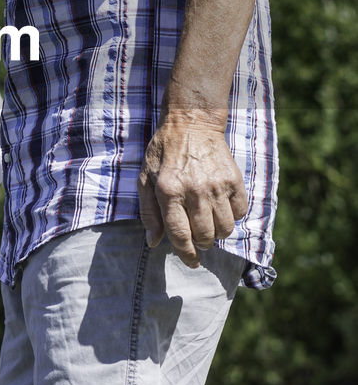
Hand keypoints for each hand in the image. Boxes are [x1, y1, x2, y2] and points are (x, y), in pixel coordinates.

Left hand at [137, 119, 247, 266]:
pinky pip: (239, 212)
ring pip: (225, 228)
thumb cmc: (164, 152)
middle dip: (201, 243)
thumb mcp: (145, 178)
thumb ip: (149, 212)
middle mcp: (194, 190)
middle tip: (198, 236)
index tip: (191, 262)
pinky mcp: (233, 179)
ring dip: (217, 232)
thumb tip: (153, 242)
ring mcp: (216, 185)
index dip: (186, 254)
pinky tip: (221, 207)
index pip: (179, 234)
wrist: (191, 123)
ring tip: (209, 222)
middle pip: (205, 236)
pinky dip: (232, 216)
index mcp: (168, 191)